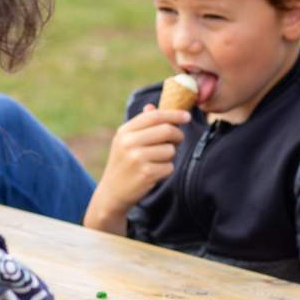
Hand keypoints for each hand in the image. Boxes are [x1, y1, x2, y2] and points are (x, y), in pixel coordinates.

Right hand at [82, 107, 189, 232]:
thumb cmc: (123, 163)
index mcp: (125, 131)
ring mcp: (137, 158)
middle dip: (177, 135)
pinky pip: (169, 167)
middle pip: (167, 130)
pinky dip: (166, 170)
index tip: (187, 116)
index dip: (173, 114)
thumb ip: (140, 124)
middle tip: (177, 141)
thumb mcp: (125, 141)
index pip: (154, 116)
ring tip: (157, 161)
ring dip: (169, 156)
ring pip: (170, 150)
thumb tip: (152, 107)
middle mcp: (129, 142)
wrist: (112, 192)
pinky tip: (154, 173)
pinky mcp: (146, 174)